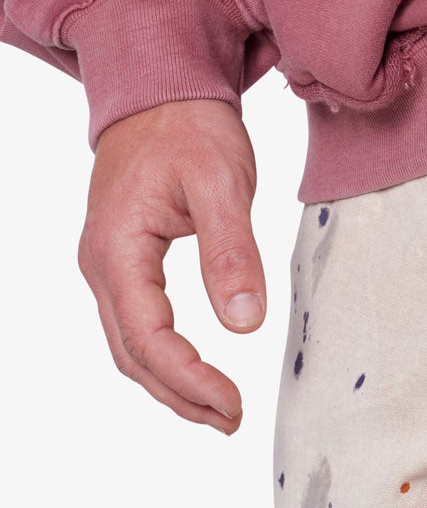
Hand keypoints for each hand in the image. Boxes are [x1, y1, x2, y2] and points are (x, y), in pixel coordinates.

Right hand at [78, 100, 266, 432]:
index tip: (234, 404)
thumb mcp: (222, 182)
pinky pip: (136, 327)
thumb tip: (244, 324)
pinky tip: (198, 374)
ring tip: (222, 411)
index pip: (147, 337)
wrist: (160, 87)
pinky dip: (165, 360)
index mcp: (118, 248)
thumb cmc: (189, 126)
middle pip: (132, 355)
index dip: (189, 379)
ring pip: (130, 347)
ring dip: (172, 385)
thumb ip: (232, 252)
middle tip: (233, 420)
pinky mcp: (123, 264)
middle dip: (181, 395)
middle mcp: (102, 264)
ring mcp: (108, 266)